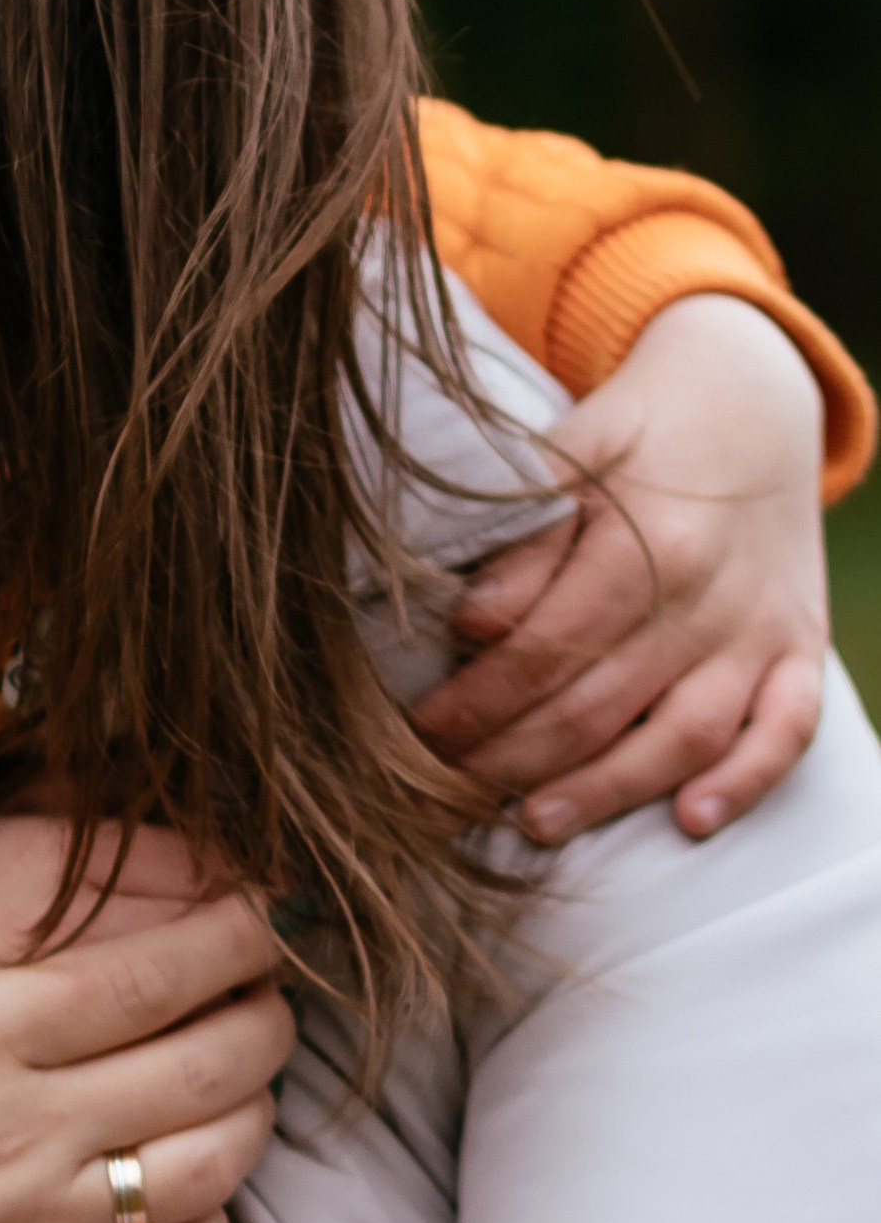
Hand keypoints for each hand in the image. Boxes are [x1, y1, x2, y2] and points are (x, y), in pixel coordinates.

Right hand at [0, 792, 290, 1222]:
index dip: (232, 938)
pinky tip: (195, 1199)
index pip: (152, 975)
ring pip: (212, 1168)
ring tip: (244, 1086)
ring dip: (253, 1116)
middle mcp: (18, 1135)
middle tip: (270, 993)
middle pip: (210, 1064)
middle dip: (267, 1015)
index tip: (259, 917)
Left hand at [414, 295, 828, 841]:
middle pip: (603, 704)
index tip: (422, 731)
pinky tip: (689, 821)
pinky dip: (745, 782)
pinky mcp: (798, 649)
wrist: (749, 400)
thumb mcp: (571, 455)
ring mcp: (761, 629)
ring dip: (607, 790)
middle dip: (516, 755)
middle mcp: (712, 595)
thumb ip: (524, 539)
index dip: (480, 700)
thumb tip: (472, 623)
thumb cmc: (637, 435)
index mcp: (649, 541)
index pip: (549, 648)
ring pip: (686, 735)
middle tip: (450, 786)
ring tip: (533, 822)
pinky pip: (786, 732)